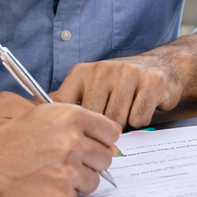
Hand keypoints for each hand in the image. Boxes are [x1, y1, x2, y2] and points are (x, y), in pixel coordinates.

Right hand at [0, 102, 120, 196]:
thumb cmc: (16, 136)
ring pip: (95, 180)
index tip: (96, 144)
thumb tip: (113, 144)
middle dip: (93, 160)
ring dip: (80, 179)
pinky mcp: (61, 194)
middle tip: (71, 160)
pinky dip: (65, 193)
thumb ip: (81, 123)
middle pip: (107, 158)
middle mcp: (73, 142)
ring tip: (57, 171)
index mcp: (73, 117)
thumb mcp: (47, 114)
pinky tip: (47, 182)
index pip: (112, 132)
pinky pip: (77, 196)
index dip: (104, 139)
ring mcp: (68, 170)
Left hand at [51, 52, 188, 128]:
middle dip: (103, 127)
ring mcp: (129, 74)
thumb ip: (66, 101)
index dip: (76, 126)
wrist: (162, 66)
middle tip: (111, 119)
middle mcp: (104, 69)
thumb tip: (33, 114)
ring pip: (117, 121)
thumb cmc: (120, 83)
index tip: (82, 130)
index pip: (68, 108)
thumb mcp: (89, 85)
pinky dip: (141, 120)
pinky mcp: (152, 83)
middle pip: (94, 119)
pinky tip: (142, 107)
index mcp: (83, 72)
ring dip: (123, 123)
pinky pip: (139, 119)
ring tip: (127, 110)